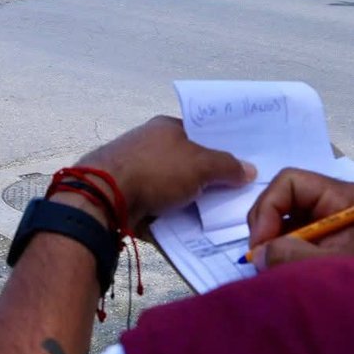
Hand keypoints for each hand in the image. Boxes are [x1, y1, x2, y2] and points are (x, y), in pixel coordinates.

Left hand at [73, 116, 254, 230]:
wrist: (105, 197)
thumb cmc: (155, 171)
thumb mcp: (200, 165)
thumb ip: (226, 166)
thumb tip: (249, 170)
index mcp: (165, 127)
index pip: (200, 134)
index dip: (221, 148)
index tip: (241, 166)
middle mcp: (149, 144)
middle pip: (187, 162)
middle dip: (207, 178)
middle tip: (235, 195)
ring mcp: (135, 170)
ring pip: (173, 186)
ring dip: (190, 200)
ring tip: (217, 216)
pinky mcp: (126, 195)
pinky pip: (158, 205)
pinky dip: (171, 215)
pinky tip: (189, 226)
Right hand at [245, 167, 353, 269]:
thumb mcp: (331, 269)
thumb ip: (292, 256)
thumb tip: (258, 254)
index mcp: (345, 198)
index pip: (291, 182)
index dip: (268, 208)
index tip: (261, 245)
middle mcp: (338, 204)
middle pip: (285, 198)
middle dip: (268, 227)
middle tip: (261, 260)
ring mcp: (334, 224)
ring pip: (287, 220)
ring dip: (274, 243)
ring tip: (273, 270)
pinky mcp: (331, 244)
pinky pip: (296, 239)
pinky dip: (284, 254)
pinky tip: (285, 273)